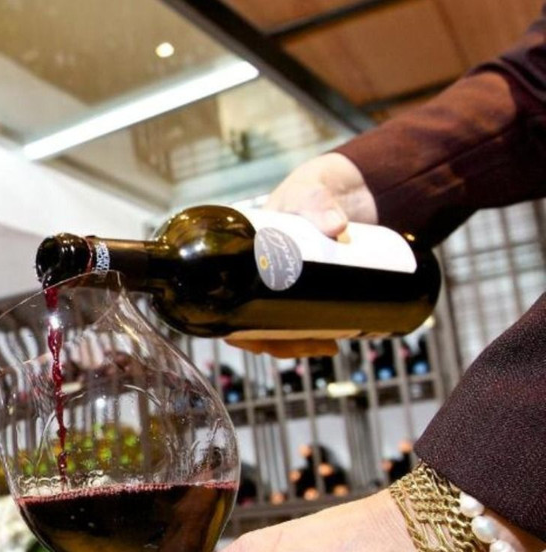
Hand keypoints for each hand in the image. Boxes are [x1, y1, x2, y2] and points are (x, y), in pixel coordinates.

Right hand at [227, 153, 378, 358]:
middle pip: (252, 321)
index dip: (234, 328)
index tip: (256, 342)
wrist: (346, 186)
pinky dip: (312, 332)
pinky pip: (302, 317)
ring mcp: (284, 284)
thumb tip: (335, 227)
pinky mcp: (310, 288)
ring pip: (278, 324)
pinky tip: (330, 341)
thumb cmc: (314, 187)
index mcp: (241, 254)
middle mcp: (257, 274)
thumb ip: (319, 203)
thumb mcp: (311, 192)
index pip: (224, 298)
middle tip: (309, 344)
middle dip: (276, 343)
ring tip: (326, 346)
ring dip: (296, 343)